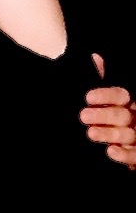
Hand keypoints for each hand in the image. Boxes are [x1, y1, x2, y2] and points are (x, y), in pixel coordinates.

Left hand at [80, 54, 135, 168]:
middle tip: (83, 116)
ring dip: (110, 134)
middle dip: (103, 115)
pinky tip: (110, 151)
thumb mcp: (108, 97)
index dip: (106, 95)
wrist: (122, 143)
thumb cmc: (112, 116)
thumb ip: (101, 80)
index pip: (120, 94)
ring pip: (127, 134)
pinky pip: (134, 155)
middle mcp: (135, 117)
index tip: (88, 96)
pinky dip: (124, 154)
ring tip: (91, 133)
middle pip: (122, 115)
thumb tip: (95, 57)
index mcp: (130, 101)